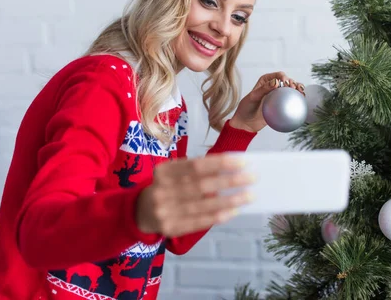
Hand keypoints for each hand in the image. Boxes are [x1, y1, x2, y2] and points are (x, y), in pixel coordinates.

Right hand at [135, 155, 253, 236]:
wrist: (139, 212)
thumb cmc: (166, 187)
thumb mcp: (174, 173)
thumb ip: (197, 171)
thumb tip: (231, 168)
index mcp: (164, 171)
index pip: (196, 165)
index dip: (220, 163)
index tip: (242, 161)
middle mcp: (161, 190)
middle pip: (201, 185)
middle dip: (230, 181)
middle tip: (252, 178)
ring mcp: (164, 211)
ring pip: (203, 205)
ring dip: (230, 200)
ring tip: (249, 195)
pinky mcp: (169, 228)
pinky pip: (198, 222)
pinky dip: (218, 216)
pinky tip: (234, 211)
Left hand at [230, 71, 304, 132]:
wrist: (246, 123)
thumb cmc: (246, 108)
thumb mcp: (253, 97)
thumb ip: (264, 89)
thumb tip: (276, 82)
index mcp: (266, 81)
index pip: (278, 75)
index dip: (285, 77)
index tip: (287, 84)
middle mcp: (273, 86)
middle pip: (287, 81)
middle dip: (294, 83)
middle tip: (295, 88)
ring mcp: (278, 96)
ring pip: (291, 91)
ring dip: (298, 90)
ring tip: (301, 93)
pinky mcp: (281, 105)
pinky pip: (290, 101)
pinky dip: (297, 100)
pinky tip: (301, 102)